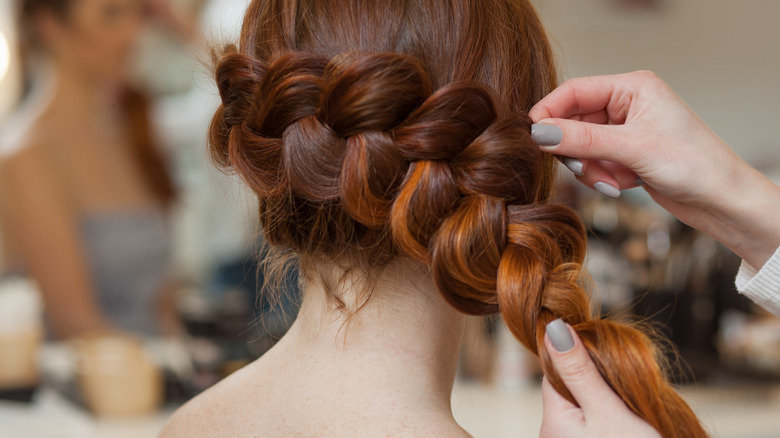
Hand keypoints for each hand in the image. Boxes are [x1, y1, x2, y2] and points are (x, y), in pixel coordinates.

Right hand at [529, 71, 779, 269]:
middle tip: (583, 169)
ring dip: (590, 169)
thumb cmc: (693, 164)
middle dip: (576, 150)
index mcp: (632, 87)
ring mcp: (625, 131)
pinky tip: (622, 186)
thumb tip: (541, 133)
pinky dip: (602, 177)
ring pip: (580, 147)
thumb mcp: (632, 149)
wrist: (721, 200)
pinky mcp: (625, 154)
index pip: (574, 91)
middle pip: (573, 122)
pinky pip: (593, 163)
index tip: (532, 135)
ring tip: (613, 182)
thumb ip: (582, 139)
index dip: (550, 112)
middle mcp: (627, 105)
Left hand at [539, 320, 660, 437]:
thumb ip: (580, 371)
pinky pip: (595, 418)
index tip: (609, 354)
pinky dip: (613, 412)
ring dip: (608, 395)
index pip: (555, 368)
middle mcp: (555, 431)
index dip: (581, 354)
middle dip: (599, 378)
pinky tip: (634, 419)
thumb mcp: (606, 409)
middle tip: (628, 388)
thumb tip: (554, 327)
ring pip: (586, 400)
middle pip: (571, 384)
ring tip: (634, 406)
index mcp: (552, 419)